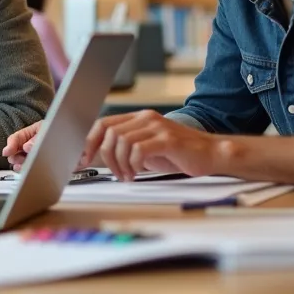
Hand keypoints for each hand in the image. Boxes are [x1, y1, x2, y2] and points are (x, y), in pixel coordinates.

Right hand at [2, 120, 88, 171]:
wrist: (83, 144)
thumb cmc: (66, 132)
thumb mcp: (50, 132)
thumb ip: (39, 139)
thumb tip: (27, 147)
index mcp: (33, 133)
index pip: (16, 138)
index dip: (11, 145)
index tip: (7, 152)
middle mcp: (33, 144)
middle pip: (16, 152)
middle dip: (15, 157)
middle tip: (18, 161)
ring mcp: (37, 155)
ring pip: (23, 162)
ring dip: (21, 165)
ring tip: (24, 166)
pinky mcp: (44, 165)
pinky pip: (33, 170)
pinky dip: (30, 171)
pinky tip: (31, 171)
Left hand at [83, 110, 225, 180]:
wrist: (212, 154)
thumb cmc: (180, 154)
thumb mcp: (148, 149)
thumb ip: (127, 147)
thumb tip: (101, 156)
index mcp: (139, 118)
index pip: (103, 123)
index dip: (89, 141)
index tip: (82, 158)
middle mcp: (146, 118)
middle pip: (108, 132)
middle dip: (103, 156)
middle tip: (113, 173)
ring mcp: (157, 127)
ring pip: (121, 141)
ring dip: (120, 163)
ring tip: (129, 175)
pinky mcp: (167, 139)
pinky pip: (138, 149)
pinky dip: (133, 164)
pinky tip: (138, 173)